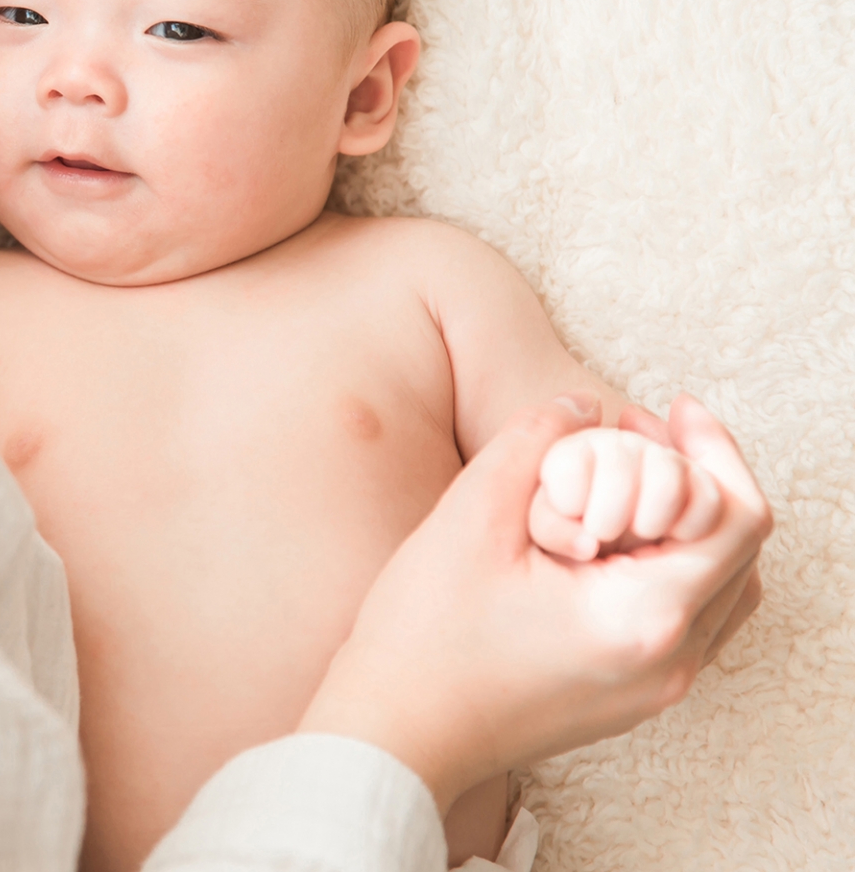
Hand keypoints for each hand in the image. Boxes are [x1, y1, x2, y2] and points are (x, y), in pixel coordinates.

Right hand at [298, 393, 769, 812]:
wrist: (396, 732)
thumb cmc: (425, 637)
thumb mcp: (470, 517)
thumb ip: (534, 441)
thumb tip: (582, 404)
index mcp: (644, 618)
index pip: (737, 520)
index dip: (713, 450)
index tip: (668, 409)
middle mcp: (670, 662)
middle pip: (739, 553)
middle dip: (699, 480)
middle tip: (641, 433)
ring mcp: (654, 688)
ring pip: (719, 589)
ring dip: (688, 525)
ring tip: (627, 480)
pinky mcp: (629, 697)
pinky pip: (687, 621)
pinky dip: (668, 566)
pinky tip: (608, 536)